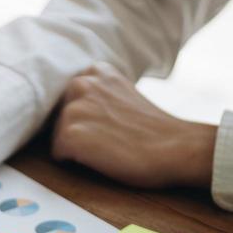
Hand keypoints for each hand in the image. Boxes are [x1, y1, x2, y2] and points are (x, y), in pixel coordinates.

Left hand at [51, 63, 216, 188]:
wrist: (175, 148)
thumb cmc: (153, 130)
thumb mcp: (124, 95)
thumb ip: (100, 94)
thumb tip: (78, 107)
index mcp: (96, 71)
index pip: (68, 98)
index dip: (85, 117)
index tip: (106, 125)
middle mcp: (81, 83)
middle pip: (58, 117)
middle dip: (76, 130)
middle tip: (109, 138)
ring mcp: (74, 108)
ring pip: (58, 136)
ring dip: (77, 147)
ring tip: (107, 148)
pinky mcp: (71, 134)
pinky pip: (58, 154)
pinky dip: (75, 162)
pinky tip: (101, 157)